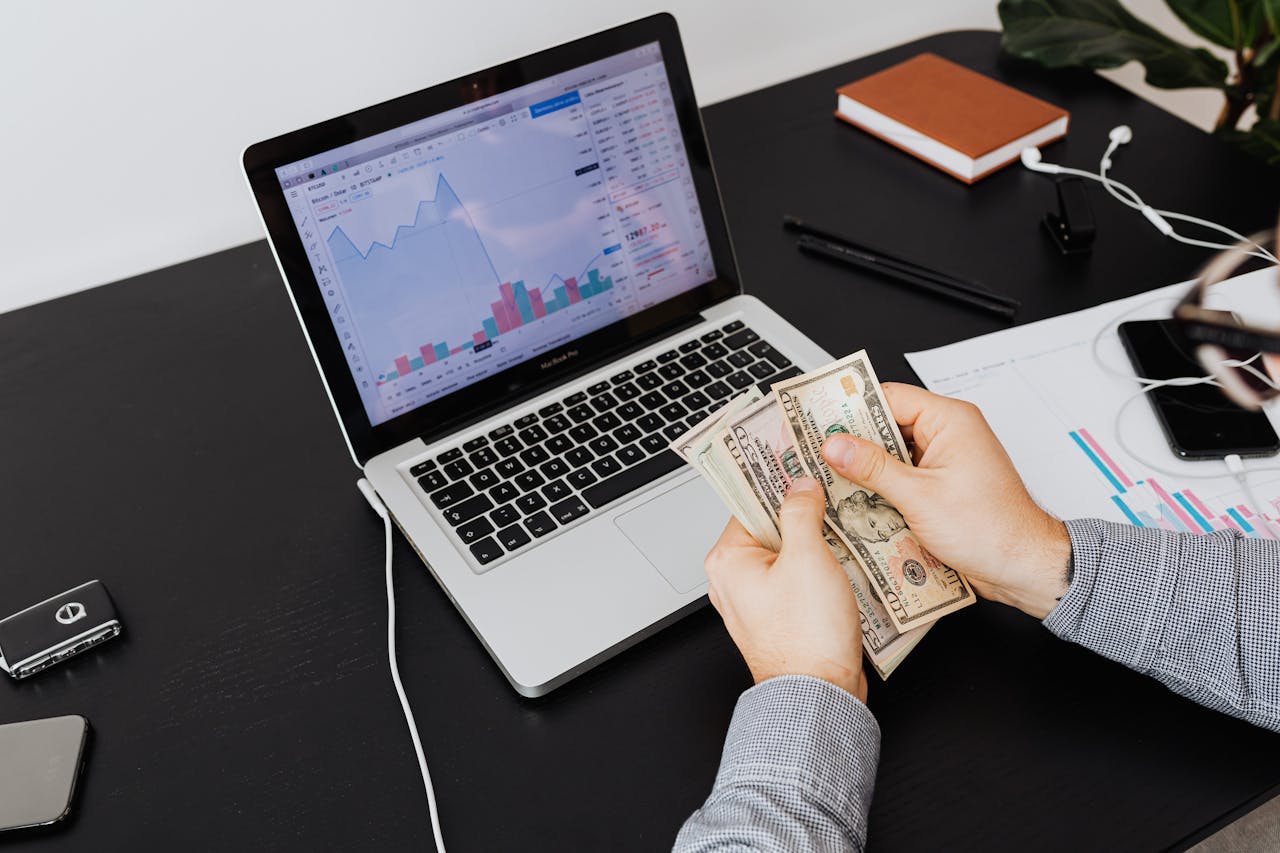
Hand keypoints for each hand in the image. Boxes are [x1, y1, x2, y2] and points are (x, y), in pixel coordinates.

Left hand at [704, 478, 867, 701]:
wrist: (819, 694)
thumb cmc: (805, 636)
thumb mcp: (807, 557)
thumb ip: (801, 512)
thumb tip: (800, 487)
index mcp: (728, 560)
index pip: (750, 503)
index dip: (778, 483)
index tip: (800, 466)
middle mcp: (733, 580)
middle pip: (769, 527)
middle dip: (802, 513)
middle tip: (829, 493)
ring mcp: (755, 601)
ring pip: (786, 554)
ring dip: (814, 541)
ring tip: (842, 525)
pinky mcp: (778, 617)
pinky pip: (796, 579)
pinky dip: (817, 568)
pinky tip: (842, 560)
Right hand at [821, 383, 1071, 619]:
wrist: (1023, 567)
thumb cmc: (992, 529)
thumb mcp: (919, 497)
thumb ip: (873, 468)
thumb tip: (836, 446)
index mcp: (951, 420)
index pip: (889, 398)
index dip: (852, 408)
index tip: (819, 419)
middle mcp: (949, 434)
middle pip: (887, 426)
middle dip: (854, 442)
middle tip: (817, 453)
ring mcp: (945, 461)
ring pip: (892, 454)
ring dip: (866, 469)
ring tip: (832, 478)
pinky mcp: (941, 485)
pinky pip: (902, 476)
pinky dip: (881, 487)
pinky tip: (858, 500)